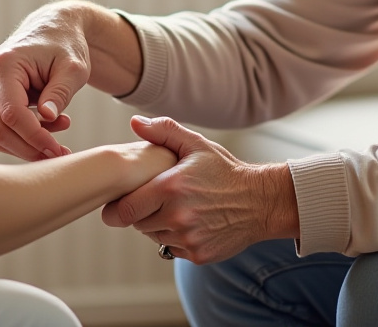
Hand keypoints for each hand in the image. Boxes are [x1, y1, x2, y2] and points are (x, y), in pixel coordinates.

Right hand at [0, 2, 97, 160]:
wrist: (51, 30)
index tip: (59, 150)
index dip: (35, 137)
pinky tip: (47, 126)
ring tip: (59, 130)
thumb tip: (47, 118)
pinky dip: (19, 137)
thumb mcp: (73, 68)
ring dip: (25, 144)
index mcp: (3, 64)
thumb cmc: (65, 46)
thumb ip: (60, 92)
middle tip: (60, 153)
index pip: (13, 114)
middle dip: (29, 148)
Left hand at [102, 116, 298, 263]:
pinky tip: (191, 223)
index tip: (118, 204)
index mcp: (171, 188)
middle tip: (157, 199)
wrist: (260, 201)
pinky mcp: (198, 254)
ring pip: (154, 236)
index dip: (117, 208)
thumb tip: (135, 123)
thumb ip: (163, 132)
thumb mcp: (196, 145)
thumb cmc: (225, 171)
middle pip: (138, 223)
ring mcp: (188, 238)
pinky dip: (175, 238)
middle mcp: (178, 216)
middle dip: (142, 212)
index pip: (125, 209)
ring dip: (158, 225)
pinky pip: (172, 248)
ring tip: (177, 209)